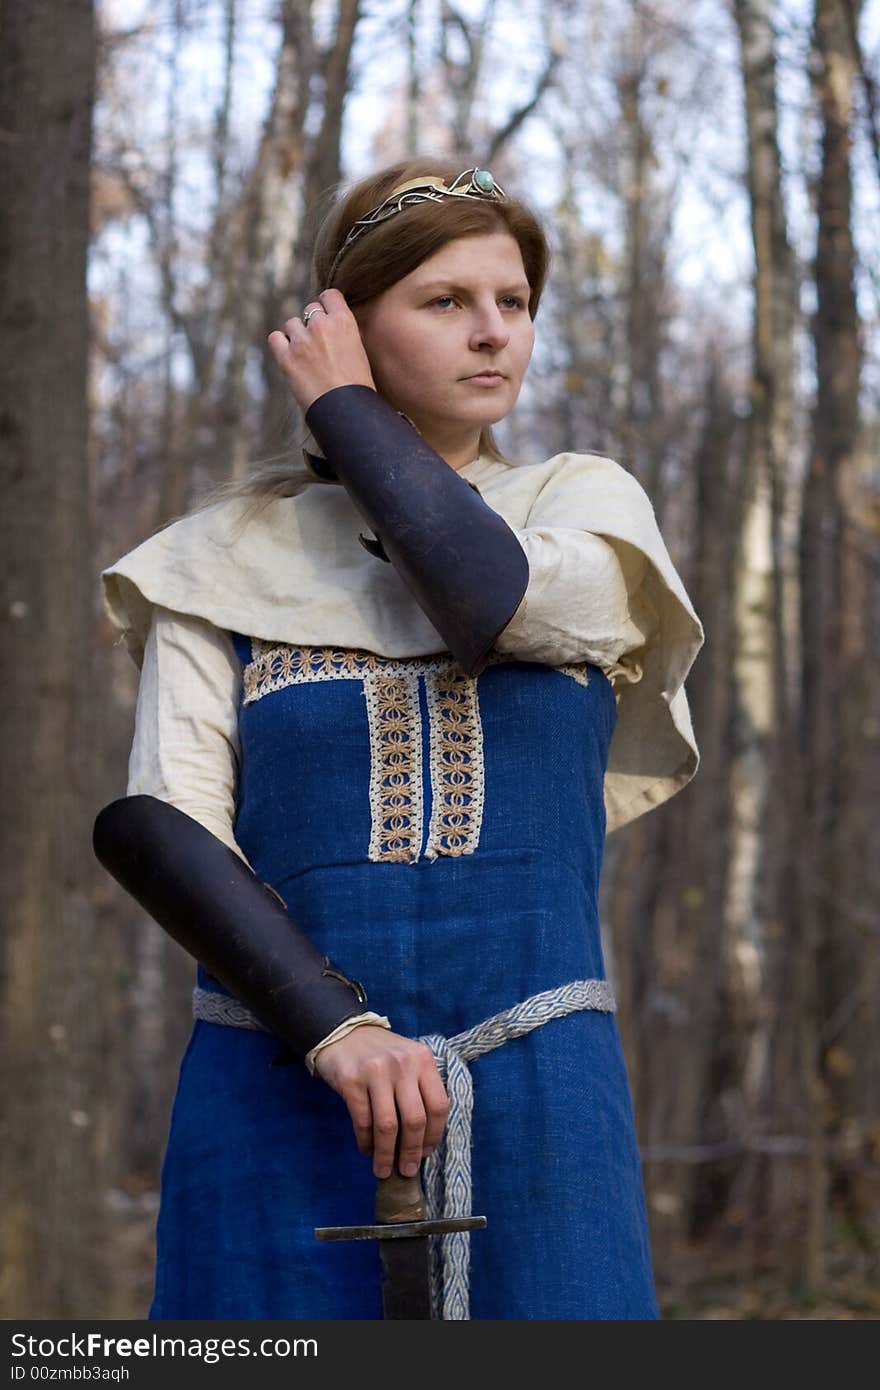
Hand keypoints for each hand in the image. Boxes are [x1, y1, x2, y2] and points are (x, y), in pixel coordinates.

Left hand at [267, 288, 376, 413]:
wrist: (346, 410)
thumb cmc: (359, 387)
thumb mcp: (359, 351)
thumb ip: (344, 332)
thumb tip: (334, 326)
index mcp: (344, 321)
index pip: (330, 295)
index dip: (327, 305)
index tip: (326, 316)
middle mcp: (322, 325)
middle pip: (310, 309)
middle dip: (312, 323)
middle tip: (318, 343)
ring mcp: (302, 341)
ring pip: (292, 324)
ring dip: (297, 335)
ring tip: (306, 355)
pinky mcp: (286, 357)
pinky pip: (275, 338)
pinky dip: (280, 345)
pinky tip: (289, 356)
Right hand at [313, 1025, 449, 1179]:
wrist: (343, 1032)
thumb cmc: (380, 1054)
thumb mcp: (408, 1060)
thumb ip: (419, 1089)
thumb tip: (422, 1141)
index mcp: (423, 1060)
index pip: (439, 1105)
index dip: (434, 1136)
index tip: (425, 1153)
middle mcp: (403, 1064)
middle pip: (415, 1119)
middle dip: (411, 1152)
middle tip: (406, 1170)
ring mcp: (376, 1071)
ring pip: (388, 1126)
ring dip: (386, 1154)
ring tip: (383, 1169)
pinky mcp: (352, 1081)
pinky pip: (362, 1121)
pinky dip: (365, 1142)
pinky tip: (367, 1149)